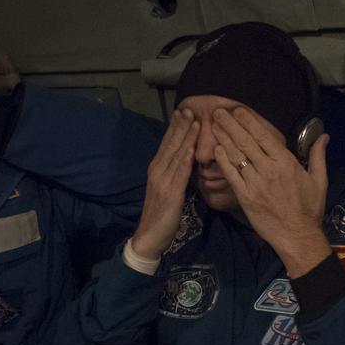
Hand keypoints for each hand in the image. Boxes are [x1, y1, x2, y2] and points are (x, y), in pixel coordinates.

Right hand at [128, 109, 199, 257]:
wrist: (149, 236)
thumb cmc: (162, 215)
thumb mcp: (168, 189)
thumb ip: (175, 173)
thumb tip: (186, 159)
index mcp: (156, 169)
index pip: (167, 143)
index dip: (175, 127)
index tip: (183, 111)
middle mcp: (157, 171)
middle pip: (171, 144)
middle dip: (181, 125)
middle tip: (189, 107)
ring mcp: (163, 181)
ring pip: (176, 154)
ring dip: (186, 136)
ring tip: (194, 120)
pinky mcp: (170, 192)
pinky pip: (180, 172)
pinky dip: (186, 158)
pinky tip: (192, 147)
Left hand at [211, 106, 330, 277]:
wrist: (298, 236)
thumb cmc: (310, 209)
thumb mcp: (319, 180)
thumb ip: (318, 156)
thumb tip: (324, 136)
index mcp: (286, 163)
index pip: (264, 136)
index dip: (248, 121)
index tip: (237, 110)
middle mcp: (269, 170)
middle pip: (246, 142)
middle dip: (230, 124)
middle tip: (218, 111)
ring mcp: (255, 184)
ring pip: (236, 156)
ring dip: (223, 139)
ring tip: (213, 126)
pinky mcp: (245, 197)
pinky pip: (231, 176)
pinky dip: (223, 161)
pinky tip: (215, 150)